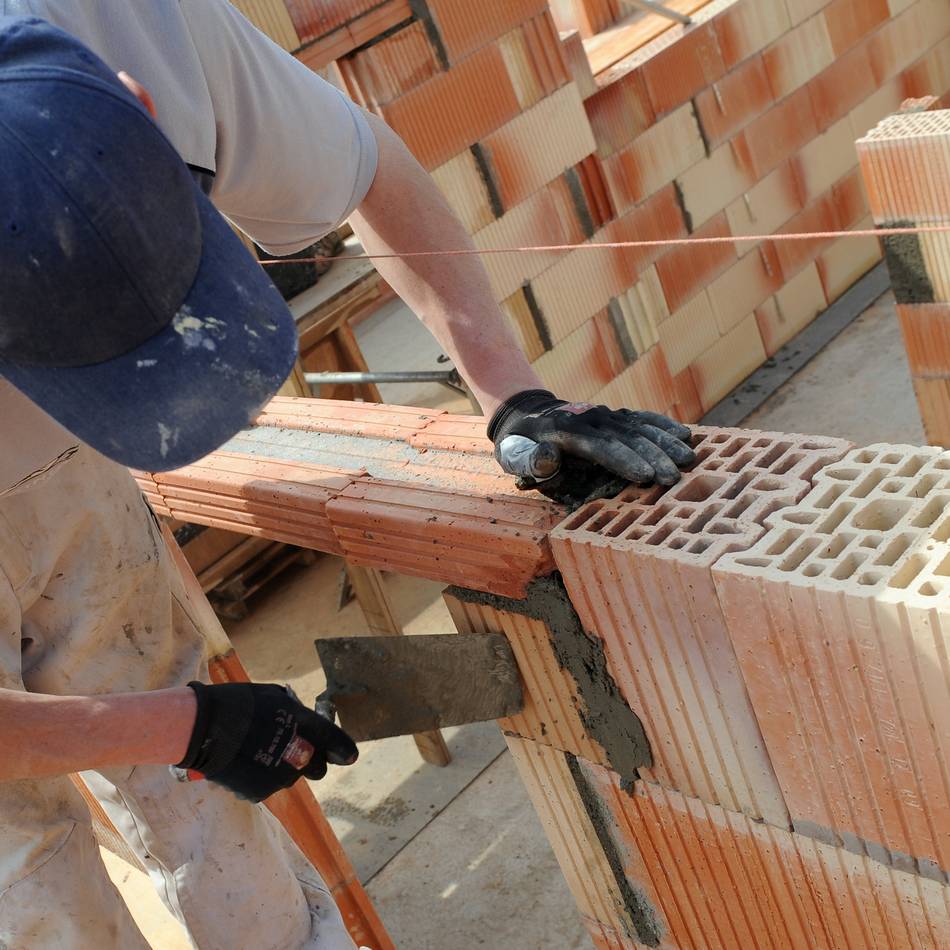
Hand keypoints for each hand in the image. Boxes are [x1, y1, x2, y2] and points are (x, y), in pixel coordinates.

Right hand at [177, 682, 357, 801]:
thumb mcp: (273, 698)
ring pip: (292, 777)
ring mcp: (278, 777)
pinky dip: (262, 777)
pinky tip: (245, 762)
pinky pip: (269, 786)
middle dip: (312, 760)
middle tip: (293, 748)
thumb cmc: (237, 704)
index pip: (334, 742)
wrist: (200, 728)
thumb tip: (305, 723)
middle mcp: (296, 755)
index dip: (344, 749)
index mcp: (303, 726)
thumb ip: (296, 714)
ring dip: (283, 767)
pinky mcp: (259, 793)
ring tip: (257, 751)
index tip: (349, 756)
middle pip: (318, 768)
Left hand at [488, 390, 694, 505]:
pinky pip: (643, 418)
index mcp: (566, 432)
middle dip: (653, 457)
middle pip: (626, 438)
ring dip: (665, 442)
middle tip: (674, 478)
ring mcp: (606, 415)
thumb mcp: (515, 455)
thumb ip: (530, 461)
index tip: (645, 476)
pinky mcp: (616, 415)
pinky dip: (664, 425)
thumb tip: (549, 458)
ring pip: (640, 427)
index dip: (623, 461)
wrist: (527, 414)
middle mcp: (590, 419)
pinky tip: (686, 435)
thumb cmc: (522, 446)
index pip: (600, 447)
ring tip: (688, 459)